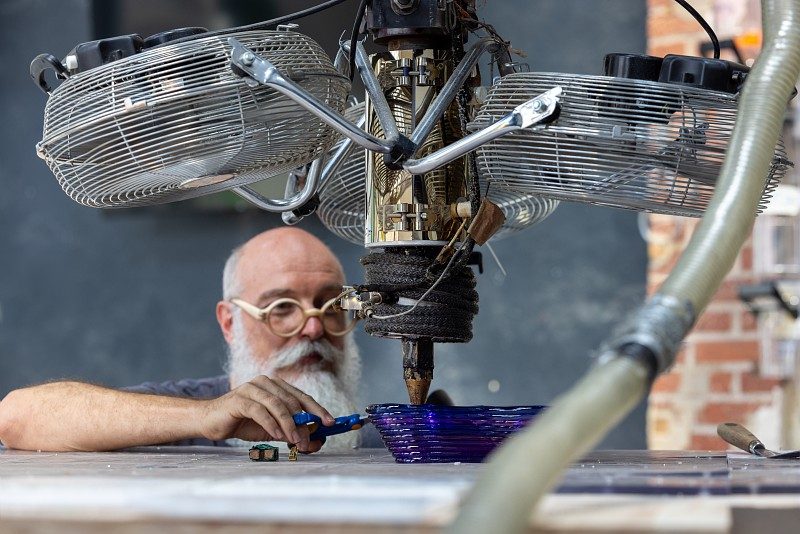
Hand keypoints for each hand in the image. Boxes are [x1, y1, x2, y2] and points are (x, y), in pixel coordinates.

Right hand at [198, 376, 334, 451]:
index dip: (318, 409)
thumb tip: (315, 442)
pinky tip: (278, 435)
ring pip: (278, 405)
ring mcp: (252, 388)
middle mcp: (266, 383)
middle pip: (293, 401)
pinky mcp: (240, 399)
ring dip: (290, 425)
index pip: (302, 397)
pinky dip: (272, 423)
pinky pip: (260, 410)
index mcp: (276, 387)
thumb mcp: (272, 430)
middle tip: (310, 441)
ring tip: (297, 441)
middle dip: (304, 422)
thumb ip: (291, 433)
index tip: (331, 423)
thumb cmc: (242, 423)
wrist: (210, 421)